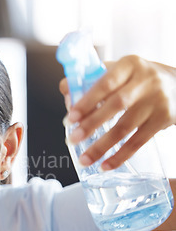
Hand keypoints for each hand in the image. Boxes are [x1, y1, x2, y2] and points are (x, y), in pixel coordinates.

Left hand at [59, 55, 175, 169]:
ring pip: (126, 127)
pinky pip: (139, 141)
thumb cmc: (139, 79)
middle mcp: (146, 81)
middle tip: (73, 139)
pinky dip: (121, 155)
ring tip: (85, 159)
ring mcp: (157, 101)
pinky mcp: (164, 119)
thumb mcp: (121, 70)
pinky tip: (105, 165)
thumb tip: (65, 88)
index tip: (70, 117)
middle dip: (91, 124)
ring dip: (102, 146)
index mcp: (129, 65)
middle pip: (116, 105)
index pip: (106, 83)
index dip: (87, 101)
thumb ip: (93, 79)